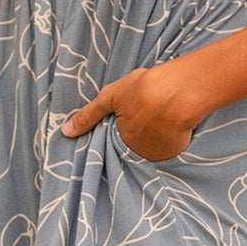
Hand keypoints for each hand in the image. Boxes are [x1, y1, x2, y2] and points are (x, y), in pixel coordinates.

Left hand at [60, 62, 200, 162]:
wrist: (181, 92)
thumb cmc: (144, 90)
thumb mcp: (111, 97)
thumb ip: (88, 115)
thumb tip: (65, 132)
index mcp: (122, 141)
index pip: (117, 142)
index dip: (122, 130)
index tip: (126, 121)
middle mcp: (140, 154)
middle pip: (136, 146)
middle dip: (138, 135)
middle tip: (144, 118)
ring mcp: (160, 154)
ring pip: (153, 147)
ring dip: (155, 137)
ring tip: (159, 119)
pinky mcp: (178, 150)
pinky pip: (171, 146)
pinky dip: (170, 137)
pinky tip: (172, 123)